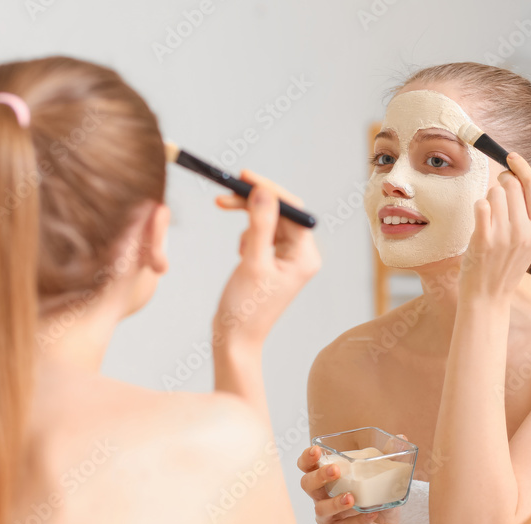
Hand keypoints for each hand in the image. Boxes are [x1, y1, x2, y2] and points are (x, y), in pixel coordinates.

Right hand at [213, 170, 320, 347]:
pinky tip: (240, 253)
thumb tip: (264, 192)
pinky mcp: (274, 263)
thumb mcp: (252, 263)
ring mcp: (288, 259)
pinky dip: (248, 235)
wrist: (234, 339)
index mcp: (305, 256)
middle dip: (253, 202)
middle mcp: (302, 255)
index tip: (243, 176)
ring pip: (269, 222)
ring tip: (235, 241)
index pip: (292, 210)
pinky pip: (263, 235)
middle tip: (224, 195)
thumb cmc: (245, 308)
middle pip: (280, 213)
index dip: (268, 190)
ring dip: (248, 220)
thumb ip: (259, 225)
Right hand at [297, 443, 400, 523]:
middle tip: (335, 471)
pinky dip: (357, 521)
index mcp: (330, 481)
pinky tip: (371, 515)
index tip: (316, 449)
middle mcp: (323, 498)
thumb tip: (401, 437)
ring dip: (335, 502)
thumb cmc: (379, 506)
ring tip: (351, 497)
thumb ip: (390, 460)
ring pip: (321, 509)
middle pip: (307, 484)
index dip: (307, 458)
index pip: (308, 466)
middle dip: (319, 476)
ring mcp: (328, 519)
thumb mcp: (386, 482)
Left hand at [460, 154, 530, 301]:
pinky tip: (480, 220)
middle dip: (501, 180)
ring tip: (489, 216)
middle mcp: (525, 232)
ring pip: (494, 193)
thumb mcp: (529, 237)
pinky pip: (480, 205)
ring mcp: (505, 236)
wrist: (489, 297)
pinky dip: (478, 207)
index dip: (521, 166)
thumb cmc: (506, 264)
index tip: (511, 156)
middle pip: (513, 185)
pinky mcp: (484, 240)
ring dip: (488, 198)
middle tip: (495, 189)